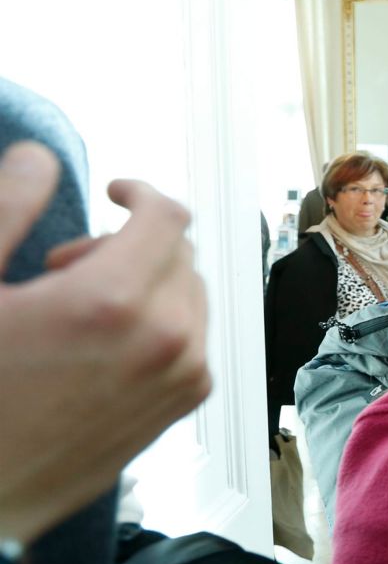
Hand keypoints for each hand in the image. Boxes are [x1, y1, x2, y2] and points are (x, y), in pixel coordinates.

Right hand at [0, 144, 210, 545]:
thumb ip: (5, 211)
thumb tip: (40, 157)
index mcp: (111, 304)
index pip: (167, 216)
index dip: (140, 192)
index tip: (114, 192)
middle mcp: (164, 340)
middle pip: (179, 252)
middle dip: (127, 244)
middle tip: (59, 269)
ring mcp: (180, 377)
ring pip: (190, 293)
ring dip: (144, 283)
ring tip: (73, 311)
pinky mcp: (181, 406)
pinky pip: (192, 336)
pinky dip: (158, 322)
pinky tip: (97, 345)